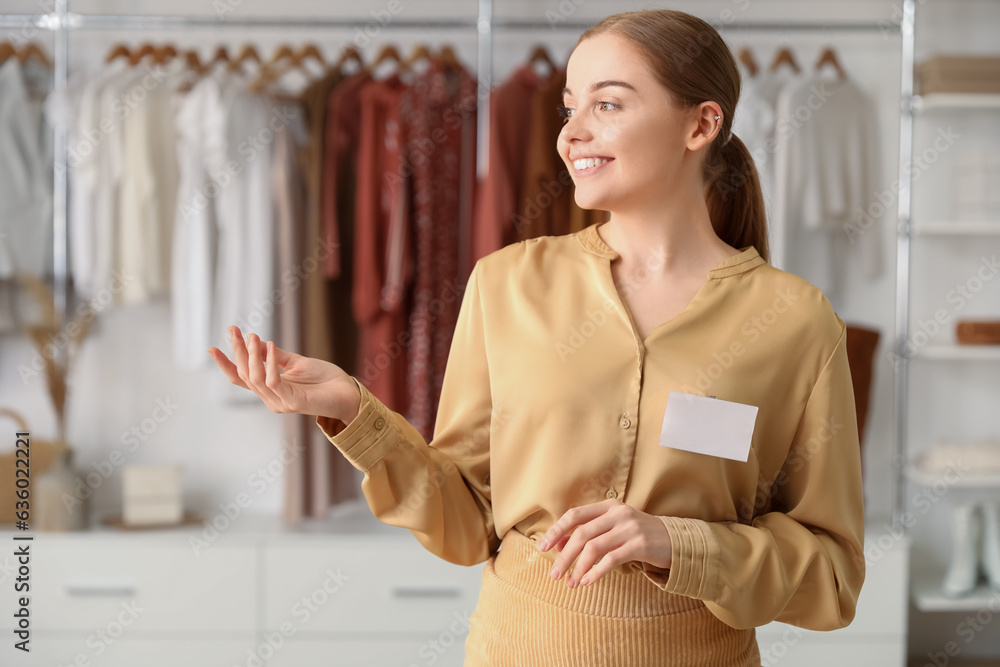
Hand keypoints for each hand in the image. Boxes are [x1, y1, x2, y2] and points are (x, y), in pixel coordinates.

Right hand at [207, 325, 360, 421]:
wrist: (347, 393)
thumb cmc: (325, 379)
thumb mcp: (296, 362)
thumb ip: (276, 356)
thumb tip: (256, 342)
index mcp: (270, 389)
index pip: (241, 378)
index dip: (226, 364)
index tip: (212, 348)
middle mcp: (271, 398)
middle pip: (245, 375)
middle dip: (237, 352)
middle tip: (233, 330)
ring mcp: (280, 402)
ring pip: (255, 378)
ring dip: (251, 355)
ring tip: (252, 335)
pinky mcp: (292, 402)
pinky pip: (273, 381)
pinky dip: (269, 362)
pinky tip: (271, 345)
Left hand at [538, 499, 671, 587]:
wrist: (674, 541)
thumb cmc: (637, 536)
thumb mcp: (612, 530)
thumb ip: (587, 534)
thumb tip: (557, 545)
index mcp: (608, 506)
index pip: (575, 514)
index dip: (556, 530)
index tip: (542, 547)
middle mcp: (618, 513)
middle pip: (582, 533)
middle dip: (564, 556)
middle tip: (554, 574)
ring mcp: (629, 528)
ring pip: (594, 548)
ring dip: (578, 568)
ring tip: (571, 583)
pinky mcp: (640, 545)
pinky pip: (611, 559)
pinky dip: (596, 572)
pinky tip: (587, 581)